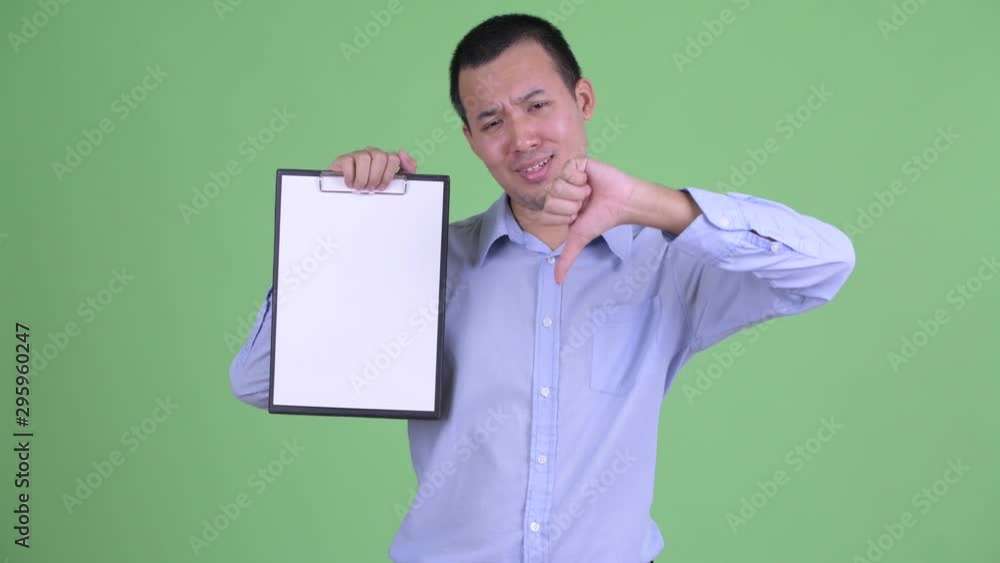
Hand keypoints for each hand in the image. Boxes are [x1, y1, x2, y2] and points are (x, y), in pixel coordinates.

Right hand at [329, 147, 416, 189]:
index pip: (393, 158)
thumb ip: (407, 169)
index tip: (383, 186)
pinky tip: (351, 183)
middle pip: (380, 157)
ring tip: (360, 187)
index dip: (388, 175)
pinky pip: (348, 162)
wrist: (349, 194)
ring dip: (363, 178)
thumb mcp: (395, 182)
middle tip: (371, 187)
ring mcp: (357, 155)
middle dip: (376, 177)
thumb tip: (402, 153)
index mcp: (385, 158)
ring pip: (364, 158)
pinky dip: (350, 177)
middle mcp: (371, 153)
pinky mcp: (343, 159)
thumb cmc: (372, 187)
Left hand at [552, 157, 637, 284]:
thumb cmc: (603, 219)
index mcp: (557, 203)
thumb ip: (567, 258)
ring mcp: (567, 174)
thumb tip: (557, 282)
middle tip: (584, 203)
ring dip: (576, 191)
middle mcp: (559, 188)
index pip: (545, 207)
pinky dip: (579, 178)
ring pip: (557, 182)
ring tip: (588, 191)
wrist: (623, 202)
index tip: (577, 213)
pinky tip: (589, 181)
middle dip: (569, 202)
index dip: (562, 212)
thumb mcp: (579, 239)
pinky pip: (567, 169)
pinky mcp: (578, 162)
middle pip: (550, 195)